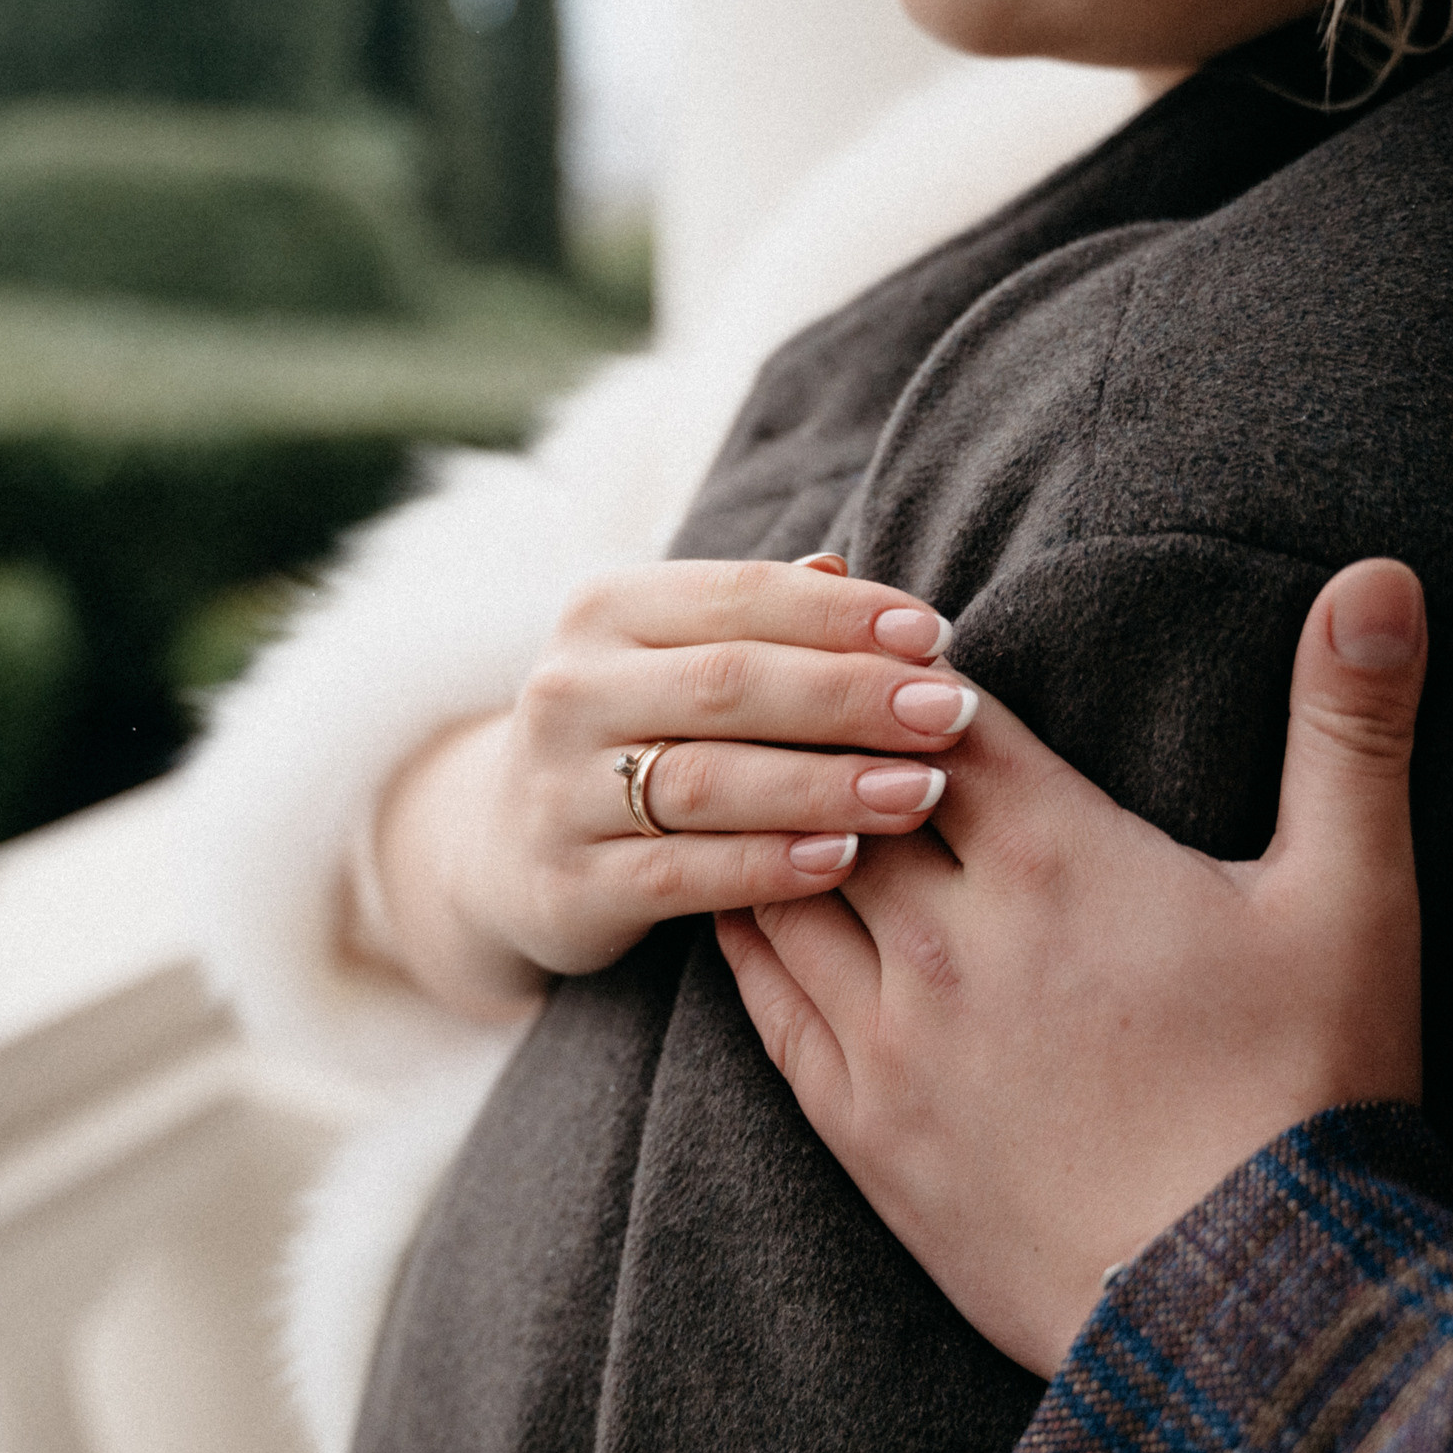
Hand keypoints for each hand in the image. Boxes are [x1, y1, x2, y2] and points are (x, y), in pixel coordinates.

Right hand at [368, 557, 983, 1018]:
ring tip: (920, 791)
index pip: (737, 595)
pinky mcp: (567, 884)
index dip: (841, 613)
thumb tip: (850, 568)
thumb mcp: (681, 659)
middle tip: (948, 714)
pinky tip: (844, 860)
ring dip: (826, 785)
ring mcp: (558, 790)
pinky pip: (682, 873)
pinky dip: (768, 865)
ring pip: (709, 781)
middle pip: (729, 683)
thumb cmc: (638, 732)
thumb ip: (763, 618)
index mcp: (604, 610)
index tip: (935, 635)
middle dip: (850, 696)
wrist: (504, 847)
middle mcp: (568, 689)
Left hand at [716, 559, 1428, 1374]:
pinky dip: (744, 933)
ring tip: (735, 768)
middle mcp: (953, 933)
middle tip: (773, 664)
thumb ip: (1352, 727)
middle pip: (844, 788)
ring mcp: (894, 1032)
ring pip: (785, 884)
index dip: (902, 657)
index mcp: (1060, 857)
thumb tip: (1381, 574)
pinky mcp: (863, 1126)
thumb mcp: (1357, 897)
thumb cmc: (1314, 1094)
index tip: (867, 608)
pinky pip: (766, 1002)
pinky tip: (731, 902)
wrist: (1251, 1309)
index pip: (947, 718)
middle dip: (816, 723)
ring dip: (766, 821)